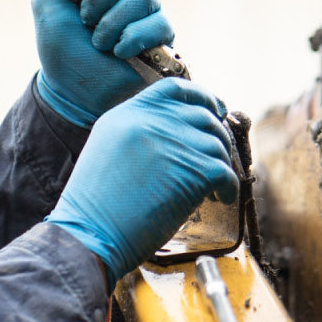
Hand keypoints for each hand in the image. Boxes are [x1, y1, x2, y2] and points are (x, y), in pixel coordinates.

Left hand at [32, 0, 172, 126]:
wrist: (76, 94)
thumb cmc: (61, 48)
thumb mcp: (49, 2)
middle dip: (100, 0)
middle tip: (86, 22)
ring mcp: (147, 8)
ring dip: (111, 24)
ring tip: (98, 42)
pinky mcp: (163, 34)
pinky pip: (160, 22)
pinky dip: (132, 40)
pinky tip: (119, 52)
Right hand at [46, 78, 238, 286]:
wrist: (91, 232)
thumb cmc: (95, 203)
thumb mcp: (107, 147)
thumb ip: (137, 131)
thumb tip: (175, 135)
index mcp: (128, 113)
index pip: (174, 89)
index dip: (200, 96)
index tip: (214, 109)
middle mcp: (152, 121)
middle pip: (202, 115)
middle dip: (216, 136)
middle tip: (216, 157)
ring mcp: (174, 143)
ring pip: (217, 144)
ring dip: (221, 165)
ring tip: (214, 186)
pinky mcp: (194, 170)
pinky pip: (226, 172)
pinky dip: (229, 187)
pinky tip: (220, 198)